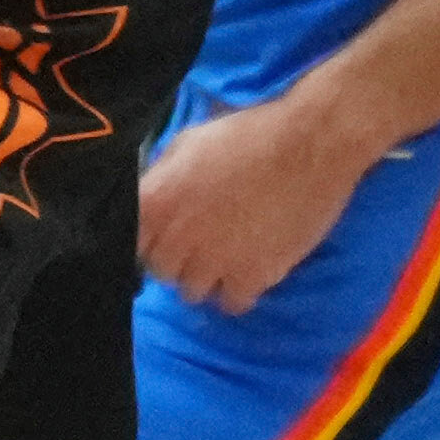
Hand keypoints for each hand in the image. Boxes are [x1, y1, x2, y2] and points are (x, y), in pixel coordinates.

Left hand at [138, 90, 381, 312]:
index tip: (164, 235)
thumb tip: (150, 200)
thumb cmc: (248, 135)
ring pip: (192, 292)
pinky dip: (237, 293)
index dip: (149, 239)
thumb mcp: (188, 143)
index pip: (130, 242)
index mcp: (155, 201)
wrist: (310, 145)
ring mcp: (214, 261)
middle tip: (200, 244)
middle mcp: (177, 237)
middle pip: (160, 271)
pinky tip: (246, 272)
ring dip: (205, 277)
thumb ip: (162, 179)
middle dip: (177, 259)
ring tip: (225, 257)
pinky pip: (231, 304)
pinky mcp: (253, 277)